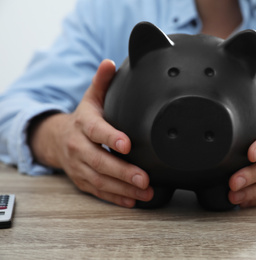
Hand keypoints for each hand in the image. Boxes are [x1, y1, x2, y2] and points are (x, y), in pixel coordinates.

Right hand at [29, 59, 152, 207]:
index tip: (127, 145)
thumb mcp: (90, 98)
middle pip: (100, 161)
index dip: (111, 138)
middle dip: (123, 172)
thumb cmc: (83, 118)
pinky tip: (132, 201)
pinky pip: (98, 191)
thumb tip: (110, 62)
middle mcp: (79, 147)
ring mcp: (79, 166)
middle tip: (145, 179)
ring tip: (146, 193)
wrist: (58, 139)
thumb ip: (102, 82)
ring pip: (100, 181)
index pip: (96, 131)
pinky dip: (115, 198)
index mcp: (83, 124)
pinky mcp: (82, 180)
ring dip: (123, 189)